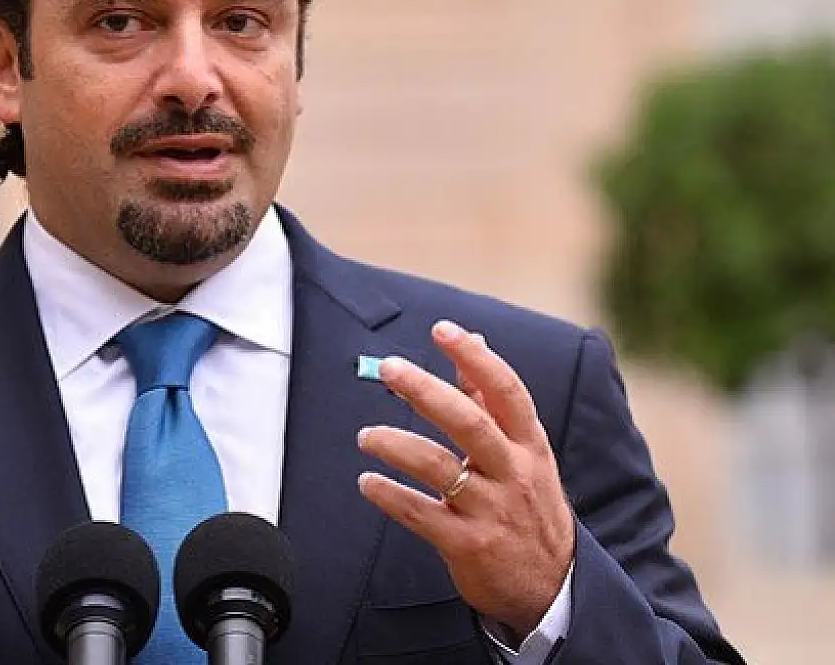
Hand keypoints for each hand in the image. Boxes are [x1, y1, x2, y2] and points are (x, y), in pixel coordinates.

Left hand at [357, 320, 574, 638]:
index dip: (475, 358)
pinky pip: (420, 514)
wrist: (552, 587)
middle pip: (469, 423)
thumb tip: (471, 346)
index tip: (443, 331)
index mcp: (529, 445)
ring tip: (366, 436)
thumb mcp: (523, 453)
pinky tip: (367, 483)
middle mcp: (513, 473)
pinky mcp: (468, 545)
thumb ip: (491, 401)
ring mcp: (491, 510)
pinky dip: (389, 496)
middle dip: (427, 392)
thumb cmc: (528, 506)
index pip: (506, 391)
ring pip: (439, 467)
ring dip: (396, 445)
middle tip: (391, 370)